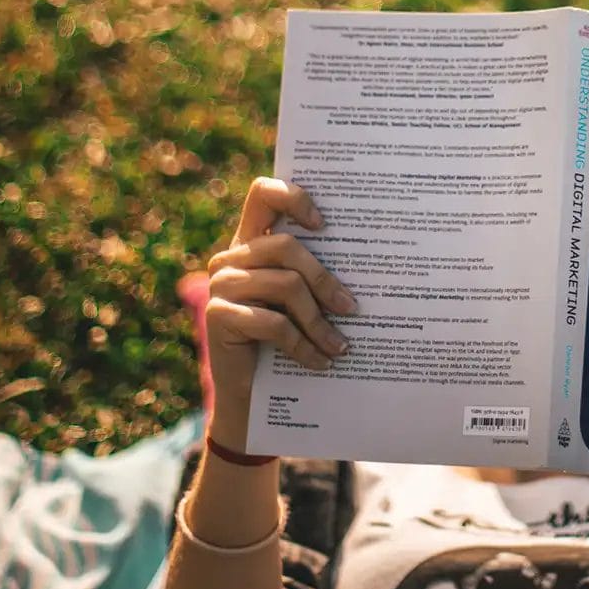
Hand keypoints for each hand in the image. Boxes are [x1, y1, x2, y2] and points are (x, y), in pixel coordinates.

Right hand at [204, 177, 356, 450]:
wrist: (249, 393)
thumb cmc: (284, 342)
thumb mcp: (300, 304)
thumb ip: (315, 277)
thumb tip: (370, 268)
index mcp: (252, 243)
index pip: (263, 195)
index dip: (293, 197)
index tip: (324, 223)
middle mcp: (232, 257)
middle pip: (287, 248)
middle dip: (326, 281)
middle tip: (353, 310)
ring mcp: (221, 284)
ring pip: (285, 286)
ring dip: (319, 322)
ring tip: (341, 347)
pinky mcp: (218, 315)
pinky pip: (273, 323)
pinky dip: (303, 346)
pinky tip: (321, 362)